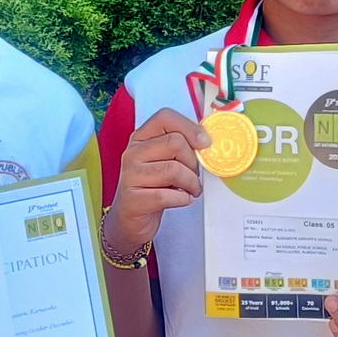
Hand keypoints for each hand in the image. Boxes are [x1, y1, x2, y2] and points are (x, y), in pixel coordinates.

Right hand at [103, 108, 209, 253]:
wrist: (131, 219)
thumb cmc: (154, 186)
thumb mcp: (165, 161)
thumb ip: (182, 147)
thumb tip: (207, 141)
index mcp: (142, 138)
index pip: (165, 117)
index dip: (190, 127)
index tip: (205, 143)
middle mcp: (132, 153)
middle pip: (175, 143)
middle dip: (193, 162)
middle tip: (194, 175)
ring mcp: (130, 176)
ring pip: (174, 170)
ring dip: (191, 183)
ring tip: (190, 189)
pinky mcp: (133, 200)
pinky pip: (167, 196)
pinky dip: (182, 199)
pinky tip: (181, 199)